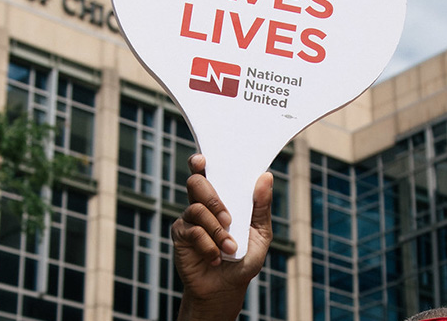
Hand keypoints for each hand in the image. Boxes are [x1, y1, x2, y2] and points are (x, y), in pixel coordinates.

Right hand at [171, 154, 272, 320]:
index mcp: (221, 197)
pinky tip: (215, 258)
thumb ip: (262, 206)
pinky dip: (208, 246)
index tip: (203, 159)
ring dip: (217, 230)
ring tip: (229, 248)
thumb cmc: (244, 258)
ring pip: (196, 208)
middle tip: (229, 219)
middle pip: (196, 183)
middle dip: (213, 199)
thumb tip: (266, 177)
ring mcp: (189, 219)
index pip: (207, 172)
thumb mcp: (261, 233)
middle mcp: (201, 204)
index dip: (200, 162)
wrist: (226, 288)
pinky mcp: (180, 235)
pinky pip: (193, 231)